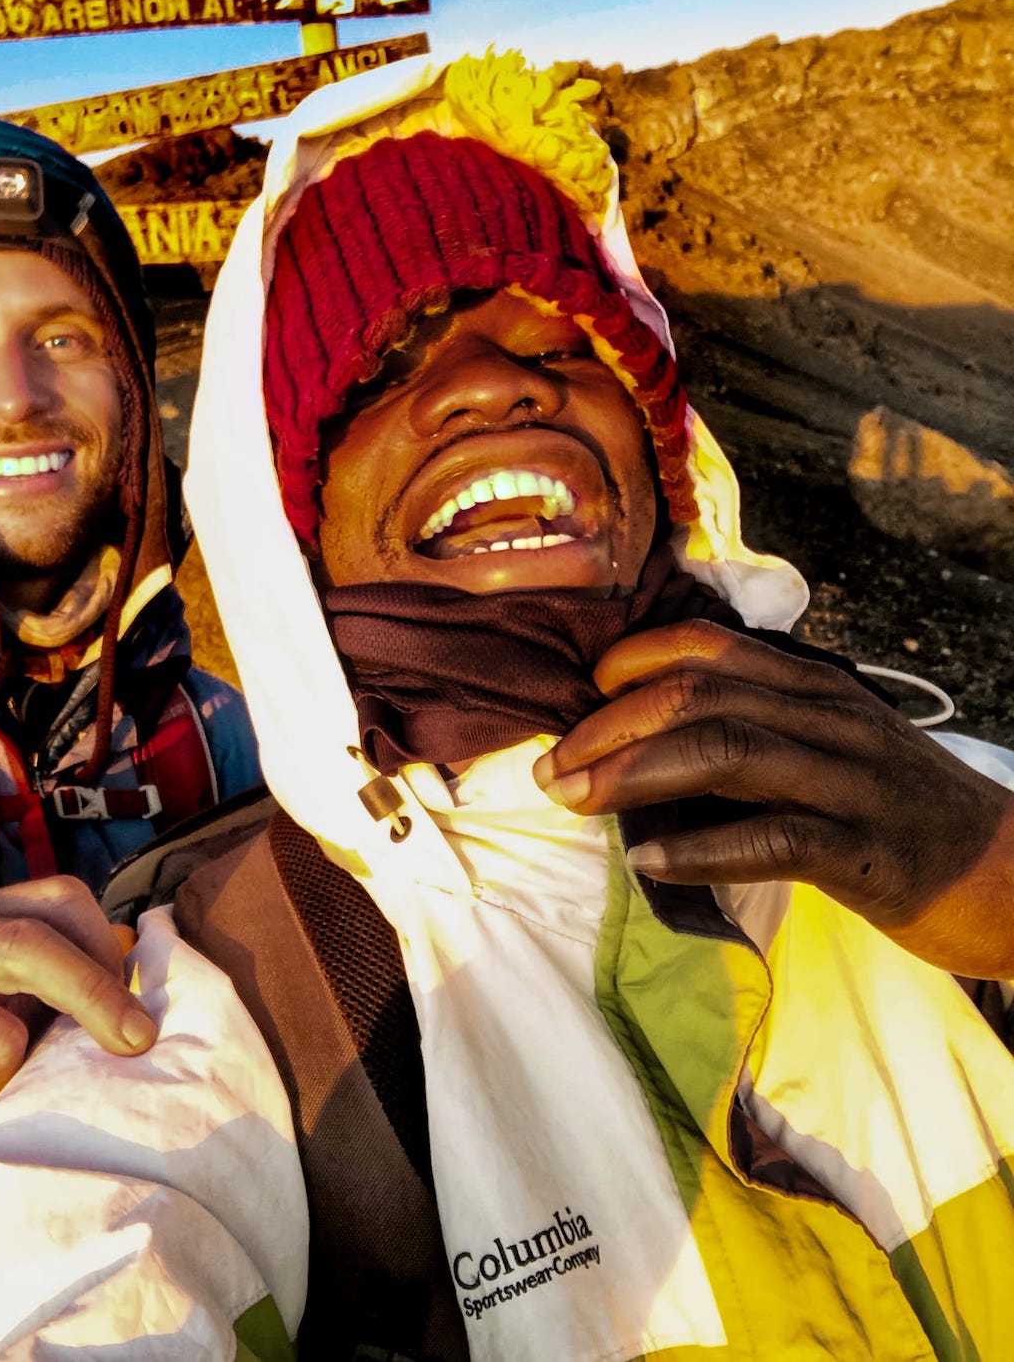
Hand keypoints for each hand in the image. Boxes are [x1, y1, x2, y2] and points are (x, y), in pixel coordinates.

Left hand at [531, 621, 1013, 975]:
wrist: (1011, 873)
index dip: (632, 661)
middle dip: (608, 726)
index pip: (708, 645)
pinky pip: (769, 838)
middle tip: (550, 765)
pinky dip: (699, 848)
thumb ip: (758, 728)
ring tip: (573, 799)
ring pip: (722, 750)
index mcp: (814, 686)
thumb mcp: (832, 747)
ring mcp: (847, 780)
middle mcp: (826, 718)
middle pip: (696, 694)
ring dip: (631, 774)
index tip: (582, 696)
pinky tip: (648, 862)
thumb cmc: (900, 811)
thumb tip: (650, 740)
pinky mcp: (863, 850)